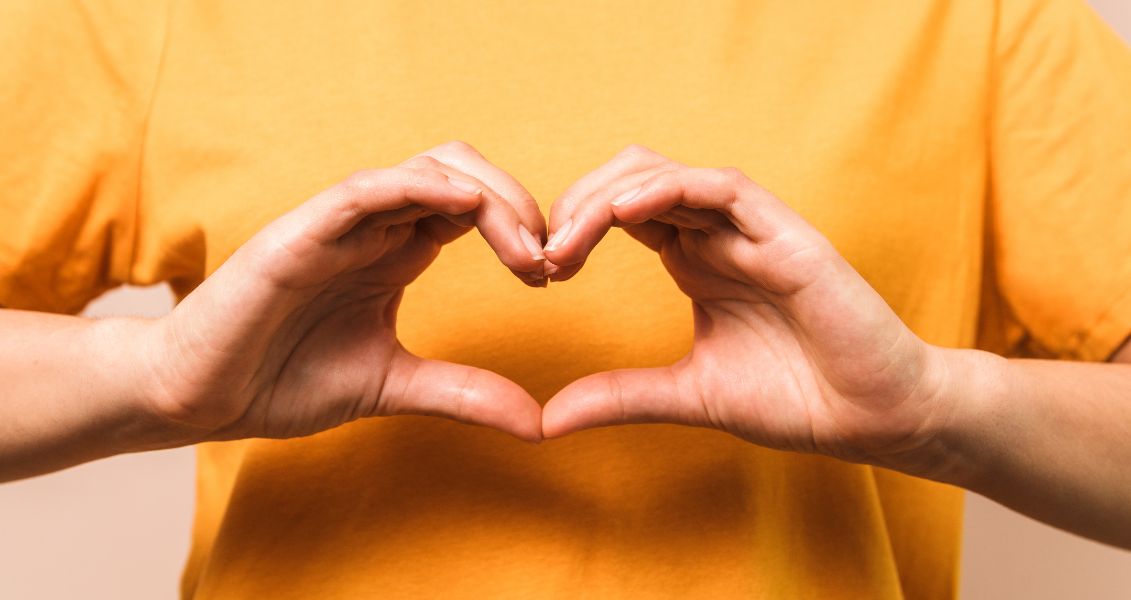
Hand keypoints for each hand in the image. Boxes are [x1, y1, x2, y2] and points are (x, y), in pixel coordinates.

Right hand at [137, 142, 546, 442]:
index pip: (474, 209)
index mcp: (396, 251)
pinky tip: (463, 204)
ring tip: (525, 248)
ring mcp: (337, 225)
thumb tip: (539, 423)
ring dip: (487, 197)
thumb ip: (464, 394)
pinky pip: (366, 190)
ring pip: (425, 170)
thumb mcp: (394, 386)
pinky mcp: (299, 233)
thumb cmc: (282, 380)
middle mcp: (373, 227)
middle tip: (550, 260)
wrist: (198, 397)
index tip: (552, 275)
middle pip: (462, 175)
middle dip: (518, 205)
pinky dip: (418, 187)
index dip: (522, 228)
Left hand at [541, 146, 952, 469]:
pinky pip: (723, 189)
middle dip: (579, 205)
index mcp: (695, 260)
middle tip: (544, 253)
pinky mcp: (787, 235)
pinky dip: (670, 189)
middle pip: (633, 181)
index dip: (575, 226)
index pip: (622, 213)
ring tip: (568, 236)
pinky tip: (624, 213)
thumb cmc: (797, 399)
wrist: (874, 419)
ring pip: (668, 174)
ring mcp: (753, 230)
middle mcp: (719, 235)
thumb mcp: (688, 395)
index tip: (541, 270)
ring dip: (609, 195)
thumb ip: (621, 396)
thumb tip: (546, 420)